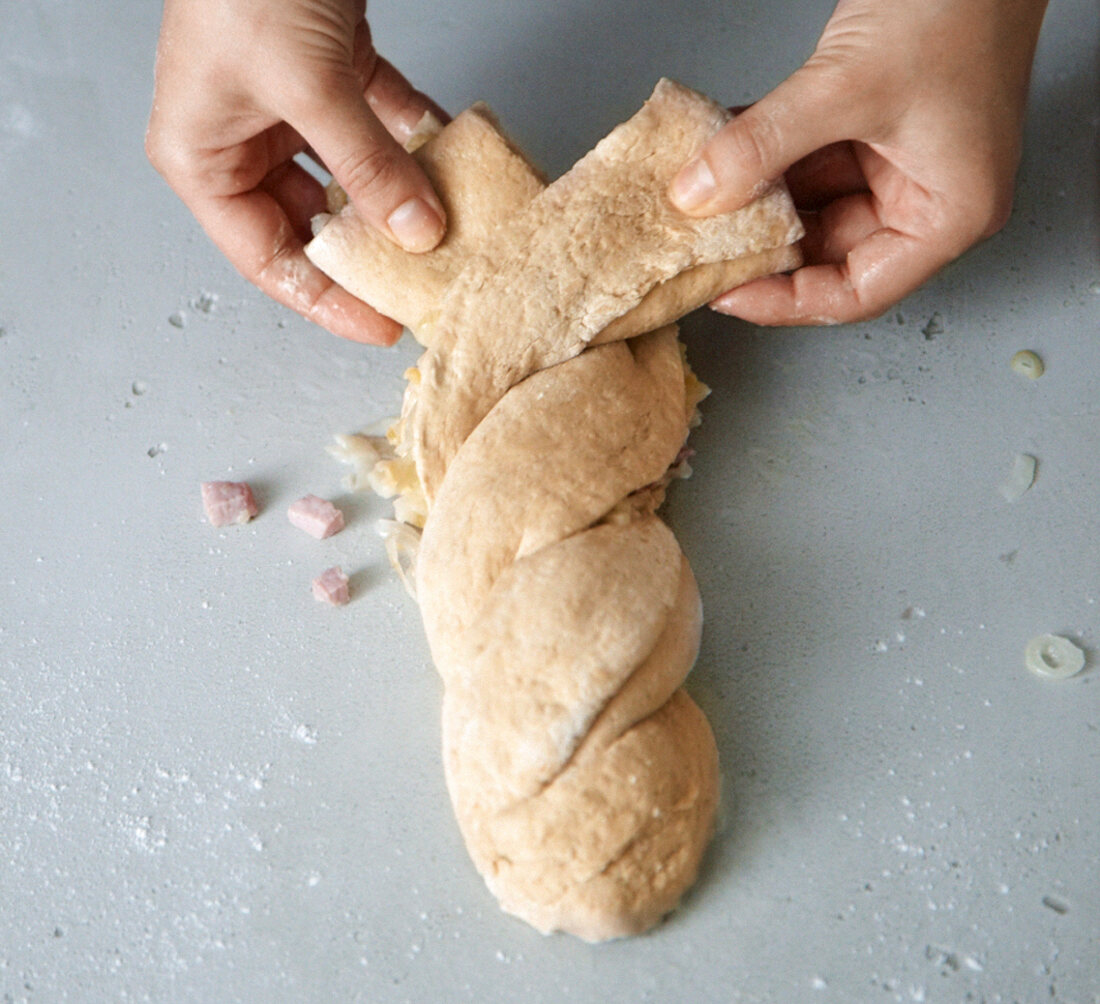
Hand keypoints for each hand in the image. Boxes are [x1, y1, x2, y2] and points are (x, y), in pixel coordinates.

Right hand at [146, 0, 446, 344]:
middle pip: (312, 225)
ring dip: (396, 197)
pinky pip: (374, 122)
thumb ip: (369, 166)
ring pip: (348, 177)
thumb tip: (420, 232)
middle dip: (371, 252)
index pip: (270, 261)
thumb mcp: (310, 88)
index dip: (329, 301)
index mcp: (204, 159)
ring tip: (445, 230)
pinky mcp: (324, 68)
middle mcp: (239, 139)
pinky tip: (449, 154)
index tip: (383, 326)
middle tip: (423, 286)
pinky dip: (412, 135)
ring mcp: (283, 105)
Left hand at [669, 0, 1048, 324]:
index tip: (729, 294)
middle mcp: (928, 198)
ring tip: (704, 196)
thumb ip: (763, 145)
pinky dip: (766, 155)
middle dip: (763, 244)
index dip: (787, 301)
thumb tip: (697, 194)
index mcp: (949, 215)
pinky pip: (809, 160)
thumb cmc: (958, 4)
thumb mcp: (845, 88)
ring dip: (756, 197)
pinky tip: (722, 150)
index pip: (857, 292)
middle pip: (829, 252)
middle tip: (705, 245)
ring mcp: (901, 163)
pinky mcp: (875, 128)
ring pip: (811, 206)